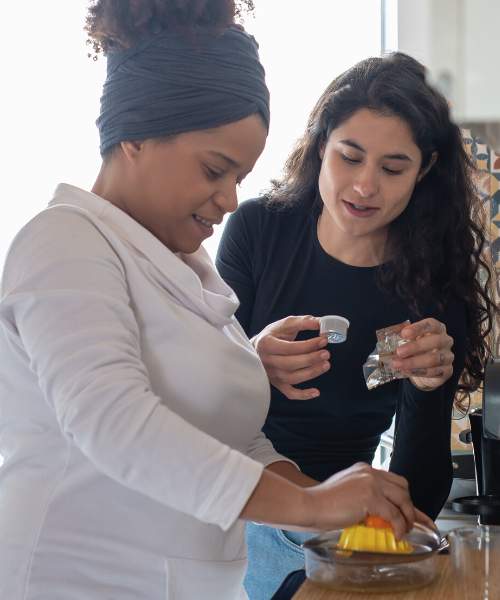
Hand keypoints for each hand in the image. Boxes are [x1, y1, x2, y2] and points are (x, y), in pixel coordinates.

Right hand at [251, 315, 329, 399]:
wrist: (257, 350)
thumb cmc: (273, 335)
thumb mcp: (284, 325)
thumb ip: (302, 322)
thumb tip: (319, 322)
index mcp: (267, 344)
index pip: (289, 347)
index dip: (308, 345)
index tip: (324, 340)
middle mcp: (267, 362)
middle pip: (291, 364)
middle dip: (311, 359)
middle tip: (327, 353)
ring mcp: (272, 375)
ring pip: (292, 378)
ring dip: (312, 373)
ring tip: (326, 365)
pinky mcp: (277, 384)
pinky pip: (290, 393)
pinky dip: (303, 395)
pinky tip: (316, 392)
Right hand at [305, 463, 433, 537]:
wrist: (311, 505)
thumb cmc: (324, 503)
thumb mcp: (348, 492)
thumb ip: (364, 496)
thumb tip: (381, 513)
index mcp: (363, 470)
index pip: (392, 481)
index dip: (405, 497)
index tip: (414, 511)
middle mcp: (370, 473)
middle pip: (402, 487)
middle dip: (410, 506)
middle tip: (410, 523)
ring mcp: (371, 483)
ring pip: (403, 500)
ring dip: (408, 518)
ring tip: (404, 531)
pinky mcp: (370, 498)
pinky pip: (394, 514)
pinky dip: (398, 527)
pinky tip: (396, 535)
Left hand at [391, 318, 453, 391]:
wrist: (424, 369)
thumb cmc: (416, 350)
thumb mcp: (409, 340)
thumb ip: (402, 337)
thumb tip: (389, 336)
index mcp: (437, 329)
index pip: (431, 324)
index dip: (418, 328)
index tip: (404, 333)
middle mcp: (446, 341)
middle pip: (435, 341)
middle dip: (415, 347)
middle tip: (399, 352)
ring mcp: (448, 356)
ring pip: (434, 359)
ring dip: (414, 362)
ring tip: (398, 364)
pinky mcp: (447, 371)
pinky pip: (434, 372)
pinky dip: (418, 372)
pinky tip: (406, 371)